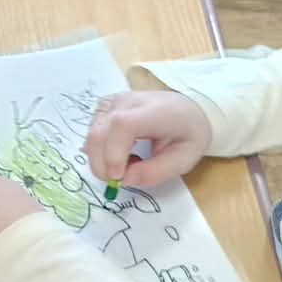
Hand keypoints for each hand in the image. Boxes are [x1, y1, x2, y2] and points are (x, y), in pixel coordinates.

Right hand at [83, 90, 210, 186]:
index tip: (119, 177)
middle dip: (102, 164)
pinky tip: (120, 153)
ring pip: (91, 135)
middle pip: (99, 132)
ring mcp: (113, 102)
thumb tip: (125, 179)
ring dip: (102, 159)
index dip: (113, 154)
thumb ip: (156, 171)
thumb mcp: (184, 159)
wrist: (188, 109)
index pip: (122, 126)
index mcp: (155, 111)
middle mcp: (128, 102)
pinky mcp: (104, 106)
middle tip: (121, 180)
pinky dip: (101, 151)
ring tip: (129, 163)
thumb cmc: (189, 134)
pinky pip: (92, 133)